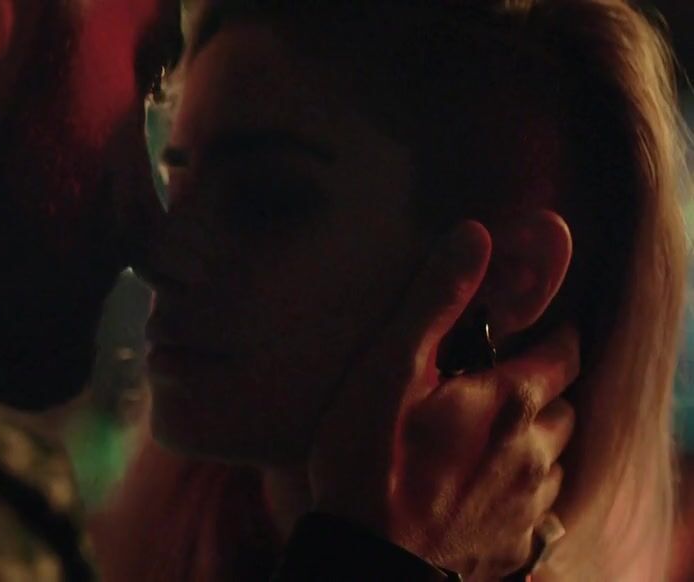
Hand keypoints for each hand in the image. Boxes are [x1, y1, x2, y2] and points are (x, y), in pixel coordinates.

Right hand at [308, 221, 578, 577]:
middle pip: (565, 404)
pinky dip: (521, 494)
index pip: (565, 350)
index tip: (533, 328)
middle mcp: (537, 450)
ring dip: (533, 442)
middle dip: (542, 389)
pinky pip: (538, 511)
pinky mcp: (517, 546)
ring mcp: (530, 504)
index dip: (553, 334)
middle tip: (498, 383)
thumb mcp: (387, 371)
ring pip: (555, 458)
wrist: (367, 563)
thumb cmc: (368, 464)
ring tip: (488, 440)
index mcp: (511, 400)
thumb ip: (434, 303)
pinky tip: (484, 493)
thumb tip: (474, 236)